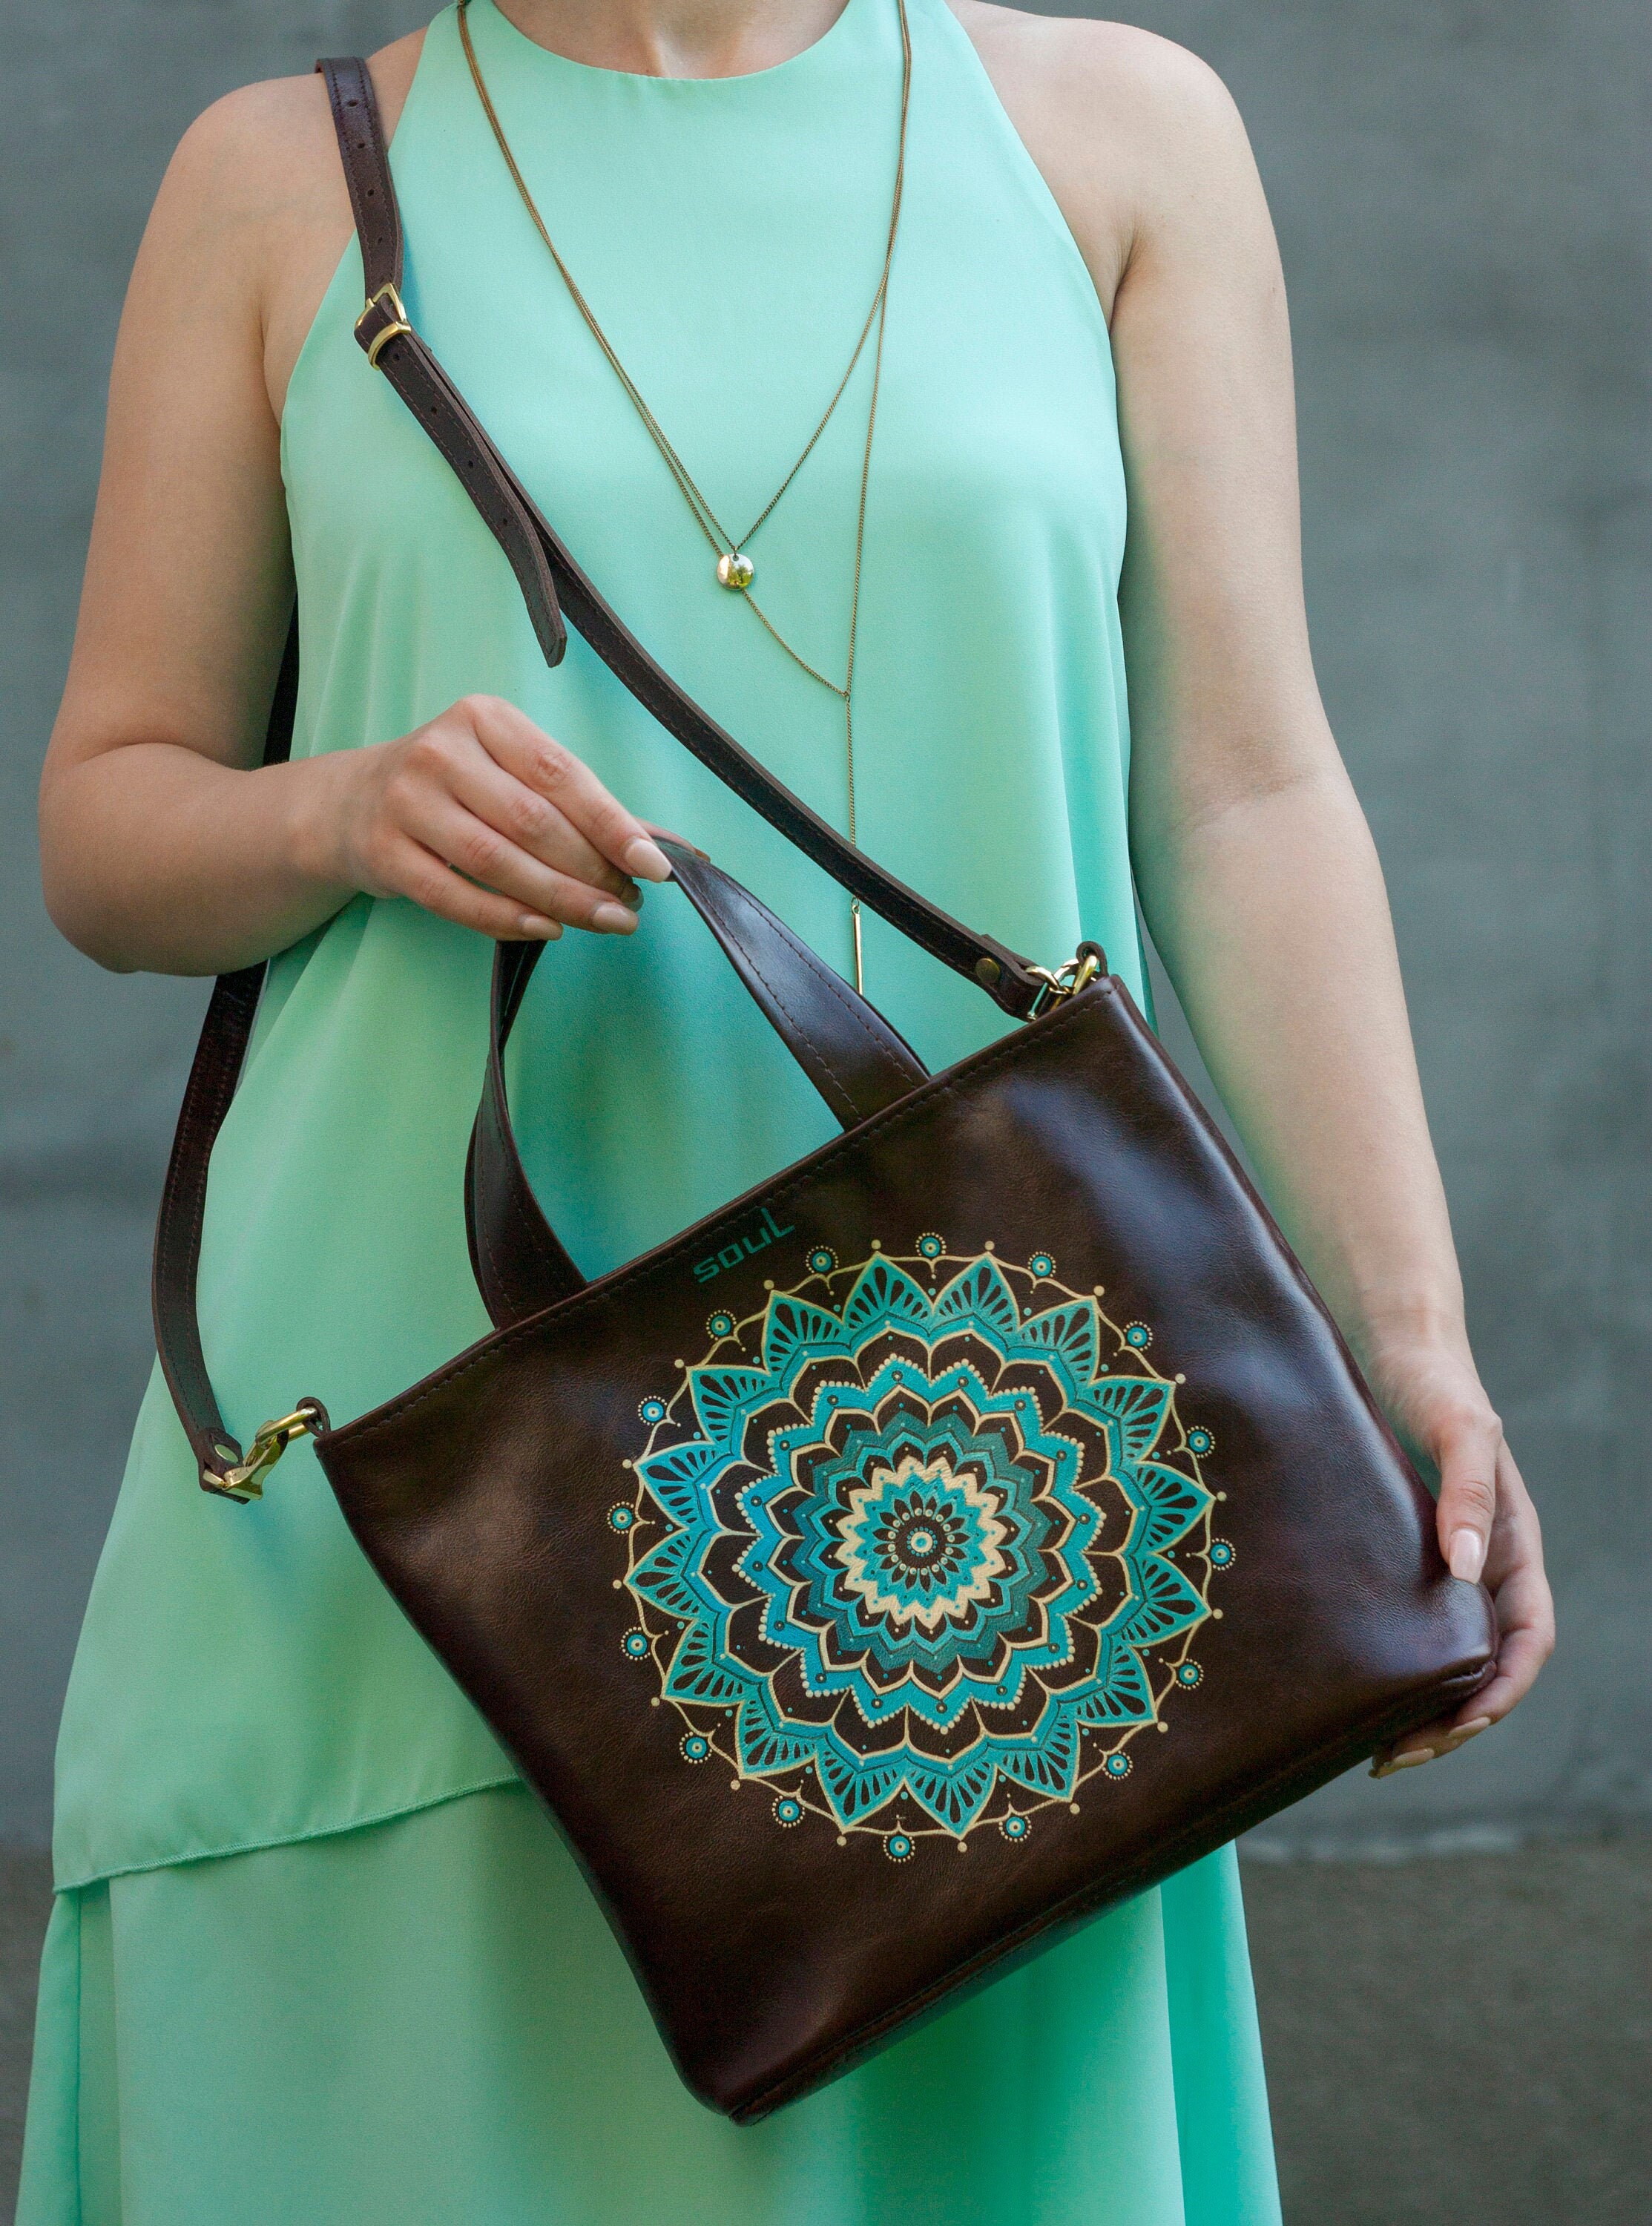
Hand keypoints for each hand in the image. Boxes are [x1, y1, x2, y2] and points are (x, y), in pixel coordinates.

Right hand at [312, 694, 674, 939]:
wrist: (351, 803)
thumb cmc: (457, 788)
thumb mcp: (513, 774)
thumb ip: (587, 807)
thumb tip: (673, 848)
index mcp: (485, 719)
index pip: (561, 774)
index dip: (612, 824)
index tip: (657, 865)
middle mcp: (442, 752)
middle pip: (532, 821)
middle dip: (592, 870)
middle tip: (631, 903)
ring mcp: (406, 801)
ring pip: (495, 860)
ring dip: (559, 899)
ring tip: (605, 920)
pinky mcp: (384, 852)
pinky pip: (454, 896)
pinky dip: (506, 918)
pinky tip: (547, 929)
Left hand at [1362, 1338, 1554, 1776]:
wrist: (1394, 1350)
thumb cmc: (1436, 1386)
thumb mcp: (1460, 1431)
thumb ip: (1468, 1493)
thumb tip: (1466, 1568)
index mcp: (1511, 1547)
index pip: (1525, 1639)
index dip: (1501, 1690)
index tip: (1460, 1726)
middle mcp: (1479, 1565)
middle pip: (1483, 1665)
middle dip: (1452, 1721)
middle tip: (1395, 1756)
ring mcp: (1438, 1566)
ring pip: (1441, 1657)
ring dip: (1418, 1708)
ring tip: (1372, 1747)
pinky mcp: (1394, 1558)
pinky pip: (1401, 1628)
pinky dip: (1386, 1669)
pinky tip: (1347, 1690)